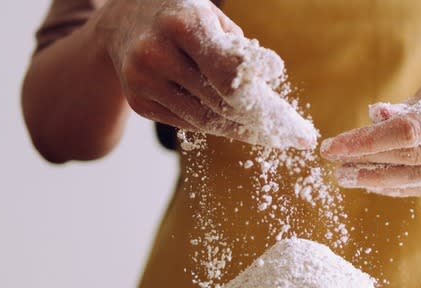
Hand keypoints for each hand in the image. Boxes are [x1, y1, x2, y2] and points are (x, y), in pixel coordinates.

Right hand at [95, 0, 313, 147]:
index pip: (229, 72)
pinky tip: (239, 126)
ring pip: (207, 120)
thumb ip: (240, 50)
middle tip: (297, 134)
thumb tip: (269, 81)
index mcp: (182, 24)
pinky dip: (218, 126)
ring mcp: (143, 81)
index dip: (261, 95)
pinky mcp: (140, 103)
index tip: (291, 116)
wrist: (124, 23)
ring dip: (245, 130)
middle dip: (264, 120)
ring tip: (275, 136)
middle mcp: (157, 53)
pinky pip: (190, 124)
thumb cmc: (184, 18)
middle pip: (222, 102)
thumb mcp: (213, 18)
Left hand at [320, 62, 420, 195]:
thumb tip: (373, 118)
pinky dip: (403, 187)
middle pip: (416, 157)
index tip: (334, 147)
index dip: (368, 141)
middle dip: (369, 163)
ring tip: (350, 178)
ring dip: (381, 181)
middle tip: (336, 167)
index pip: (412, 128)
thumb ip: (409, 106)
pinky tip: (378, 184)